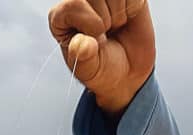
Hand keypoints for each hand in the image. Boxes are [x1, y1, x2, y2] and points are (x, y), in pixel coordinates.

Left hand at [49, 0, 155, 115]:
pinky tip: (125, 18)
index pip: (73, 3)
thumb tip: (84, 44)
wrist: (128, 70)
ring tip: (114, 27)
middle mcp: (77, 0)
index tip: (94, 42)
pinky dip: (132, 8)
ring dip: (118, 15)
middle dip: (105, 21)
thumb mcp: (89, 69)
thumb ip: (83, 58)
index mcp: (60, 16)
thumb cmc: (102, 67)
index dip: (90, 25)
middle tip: (105, 35)